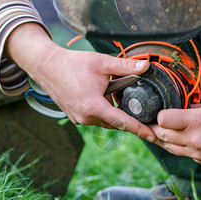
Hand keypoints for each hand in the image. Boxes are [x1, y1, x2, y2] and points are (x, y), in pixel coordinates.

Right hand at [5, 23, 156, 140]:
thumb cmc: (73, 64)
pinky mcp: (75, 117)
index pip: (122, 122)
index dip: (140, 129)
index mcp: (94, 107)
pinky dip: (104, 113)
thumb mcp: (102, 63)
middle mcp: (86, 117)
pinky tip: (108, 100)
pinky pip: (95, 119)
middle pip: (115, 123)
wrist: (47, 66)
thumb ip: (125, 66)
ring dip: (115, 115)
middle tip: (147, 119)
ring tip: (125, 103)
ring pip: (105, 121)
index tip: (153, 136)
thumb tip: (147, 65)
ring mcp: (79, 119)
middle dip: (130, 121)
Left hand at [149, 101, 200, 170]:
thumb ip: (193, 109)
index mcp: (196, 121)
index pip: (163, 119)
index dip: (160, 116)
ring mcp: (197, 154)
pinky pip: (184, 154)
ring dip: (164, 141)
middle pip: (162, 135)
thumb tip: (178, 109)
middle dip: (156, 129)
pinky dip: (180, 147)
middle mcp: (193, 139)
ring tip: (161, 133)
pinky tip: (183, 141)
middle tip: (153, 124)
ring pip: (169, 148)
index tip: (162, 113)